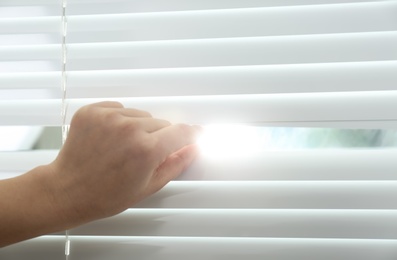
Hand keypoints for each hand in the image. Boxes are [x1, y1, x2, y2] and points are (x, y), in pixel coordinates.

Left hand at [48, 101, 199, 225]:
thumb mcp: (148, 186)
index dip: (192, 133)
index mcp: (147, 150)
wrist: (67, 190)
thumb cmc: (105, 195)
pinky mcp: (93, 111)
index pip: (182, 131)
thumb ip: (176, 164)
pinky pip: (120, 108)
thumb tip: (194, 149)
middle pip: (162, 123)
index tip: (196, 133)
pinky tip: (110, 138)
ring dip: (140, 127)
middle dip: (159, 137)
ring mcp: (109, 117)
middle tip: (143, 154)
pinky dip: (120, 120)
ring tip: (123, 147)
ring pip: (141, 115)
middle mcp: (130, 129)